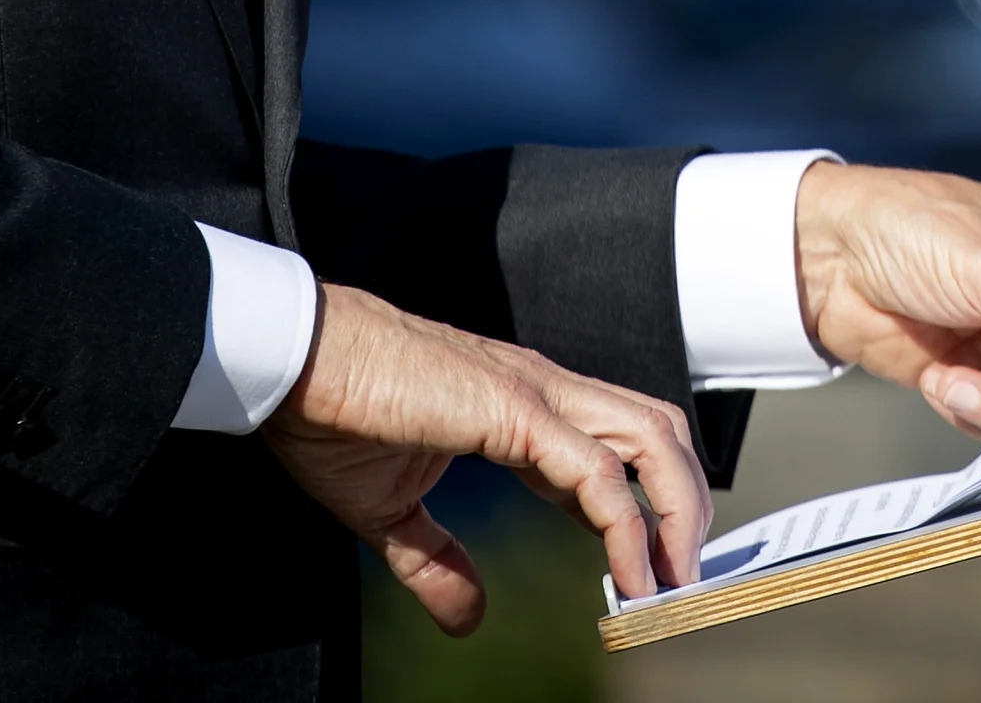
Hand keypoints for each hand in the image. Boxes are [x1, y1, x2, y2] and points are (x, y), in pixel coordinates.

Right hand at [263, 282, 709, 634]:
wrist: (296, 364)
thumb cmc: (333, 414)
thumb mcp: (392, 509)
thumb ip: (436, 560)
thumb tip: (468, 617)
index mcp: (523, 407)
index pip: (617, 450)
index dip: (643, 508)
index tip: (649, 567)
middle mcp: (545, 391)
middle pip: (657, 435)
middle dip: (684, 505)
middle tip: (683, 579)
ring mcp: (538, 392)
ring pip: (650, 441)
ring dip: (675, 514)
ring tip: (674, 582)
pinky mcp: (517, 408)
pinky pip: (596, 472)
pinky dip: (627, 524)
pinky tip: (631, 571)